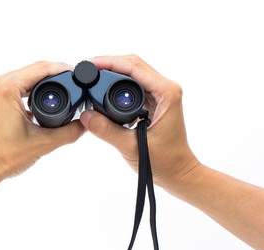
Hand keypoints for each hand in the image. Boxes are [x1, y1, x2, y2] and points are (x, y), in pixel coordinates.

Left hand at [0, 61, 85, 249]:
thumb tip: (84, 124)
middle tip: (70, 87)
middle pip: (29, 71)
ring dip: (36, 84)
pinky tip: (34, 103)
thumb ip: (69, 132)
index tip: (75, 73)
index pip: (41, 68)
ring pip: (19, 78)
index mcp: (5, 88)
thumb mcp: (42, 144)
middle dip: (51, 77)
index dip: (62, 69)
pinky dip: (23, 91)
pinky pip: (8, 86)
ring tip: (54, 95)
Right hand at [80, 54, 199, 189]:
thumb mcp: (131, 147)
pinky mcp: (153, 102)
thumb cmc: (164, 162)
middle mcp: (165, 89)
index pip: (134, 67)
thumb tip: (85, 115)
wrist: (177, 173)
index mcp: (166, 93)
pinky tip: (102, 89)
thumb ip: (107, 131)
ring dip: (112, 72)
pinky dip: (116, 84)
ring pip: (132, 73)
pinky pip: (133, 86)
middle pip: (133, 65)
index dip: (109, 62)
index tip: (90, 64)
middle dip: (108, 64)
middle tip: (86, 70)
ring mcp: (160, 95)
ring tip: (91, 76)